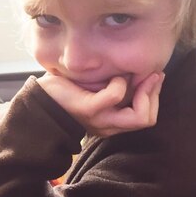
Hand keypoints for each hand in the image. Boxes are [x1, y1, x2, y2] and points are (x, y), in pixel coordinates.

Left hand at [37, 72, 164, 136]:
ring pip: (139, 116)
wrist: (40, 99)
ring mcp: (100, 120)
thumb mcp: (98, 89)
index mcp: (112, 123)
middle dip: (154, 94)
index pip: (147, 117)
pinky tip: (113, 76)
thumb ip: (117, 86)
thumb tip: (138, 70)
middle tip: (153, 74)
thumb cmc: (68, 90)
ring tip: (139, 75)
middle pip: (148, 119)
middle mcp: (109, 126)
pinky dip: (119, 84)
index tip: (155, 76)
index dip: (155, 97)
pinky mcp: (90, 109)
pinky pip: (115, 97)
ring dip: (144, 91)